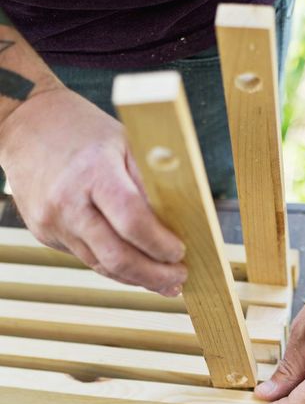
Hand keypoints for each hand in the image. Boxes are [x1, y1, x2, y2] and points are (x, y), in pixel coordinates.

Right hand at [0, 87, 186, 295]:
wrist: (25, 122)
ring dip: (137, 278)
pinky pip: (87, 258)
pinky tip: (135, 268)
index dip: (160, 245)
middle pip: (117, 257)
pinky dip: (114, 266)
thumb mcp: (125, 143)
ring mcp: (53, 222)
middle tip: (178, 277)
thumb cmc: (82, 129)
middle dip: (154, 275)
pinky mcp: (45, 233)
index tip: (180, 253)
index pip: (133, 222)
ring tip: (163, 281)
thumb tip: (174, 228)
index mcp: (93, 171)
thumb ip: (148, 186)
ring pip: (102, 266)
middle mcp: (68, 201)